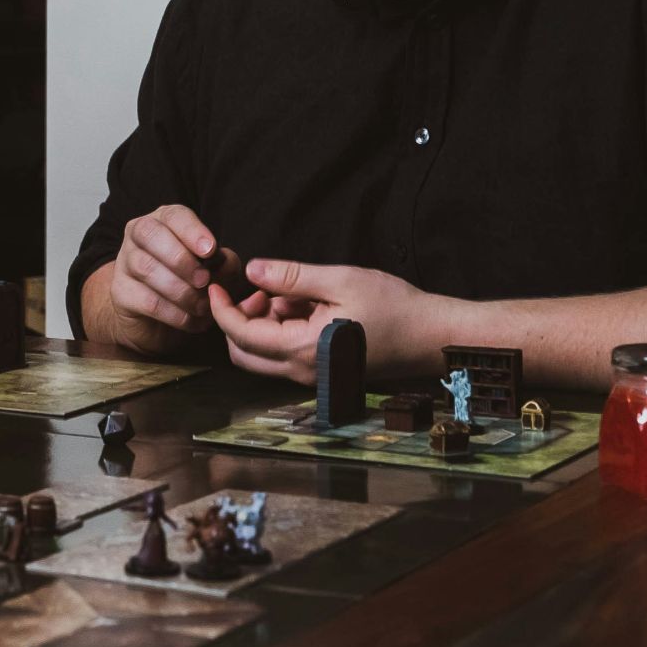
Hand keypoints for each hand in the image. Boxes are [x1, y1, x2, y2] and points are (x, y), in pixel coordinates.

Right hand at [105, 204, 240, 351]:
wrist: (158, 319)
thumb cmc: (189, 283)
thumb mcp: (214, 269)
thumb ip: (224, 262)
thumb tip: (224, 263)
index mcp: (164, 221)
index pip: (174, 216)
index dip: (192, 231)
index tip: (210, 250)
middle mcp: (139, 235)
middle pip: (150, 234)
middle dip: (181, 259)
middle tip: (204, 280)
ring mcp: (125, 262)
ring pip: (146, 268)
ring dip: (180, 290)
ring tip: (202, 306)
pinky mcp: (120, 292)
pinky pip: (147, 300)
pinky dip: (174, 313)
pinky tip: (191, 320)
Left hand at [207, 258, 444, 383]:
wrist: (431, 337)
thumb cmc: (394, 307)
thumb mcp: (341, 280)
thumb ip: (292, 277)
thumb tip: (252, 270)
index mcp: (302, 349)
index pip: (241, 334)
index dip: (221, 308)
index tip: (215, 284)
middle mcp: (302, 371)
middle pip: (243, 353)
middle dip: (239, 319)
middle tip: (259, 289)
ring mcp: (312, 376)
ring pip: (263, 356)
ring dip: (263, 325)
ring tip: (292, 294)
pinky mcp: (323, 373)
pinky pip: (285, 356)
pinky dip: (282, 331)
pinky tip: (307, 307)